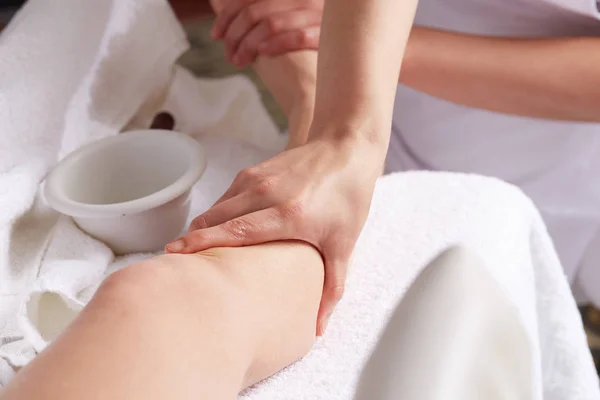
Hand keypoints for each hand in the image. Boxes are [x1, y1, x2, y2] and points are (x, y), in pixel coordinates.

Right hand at [166, 138, 381, 334]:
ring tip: (195, 253)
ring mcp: (256, 179)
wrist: (347, 148)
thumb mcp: (344, 244)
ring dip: (202, 229)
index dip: (202, 244)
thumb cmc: (348, 195)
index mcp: (288, 214)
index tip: (176, 256)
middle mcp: (266, 193)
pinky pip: (224, 197)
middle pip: (214, 220)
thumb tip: (319, 328)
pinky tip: (219, 231)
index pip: (234, 232)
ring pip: (215, 208)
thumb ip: (332, 287)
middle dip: (192, 241)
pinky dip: (216, 215)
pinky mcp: (253, 171)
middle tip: (179, 265)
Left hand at [211, 0, 321, 66]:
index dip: (227, 16)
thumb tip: (218, 5)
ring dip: (248, 45)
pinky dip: (275, 44)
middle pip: (255, 12)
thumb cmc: (302, 53)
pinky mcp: (326, 36)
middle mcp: (302, 0)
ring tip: (240, 61)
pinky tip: (263, 54)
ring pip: (271, 24)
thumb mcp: (278, 23)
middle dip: (235, 35)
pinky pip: (297, 37)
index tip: (216, 35)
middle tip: (230, 55)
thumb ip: (256, 15)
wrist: (334, 72)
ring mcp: (316, 16)